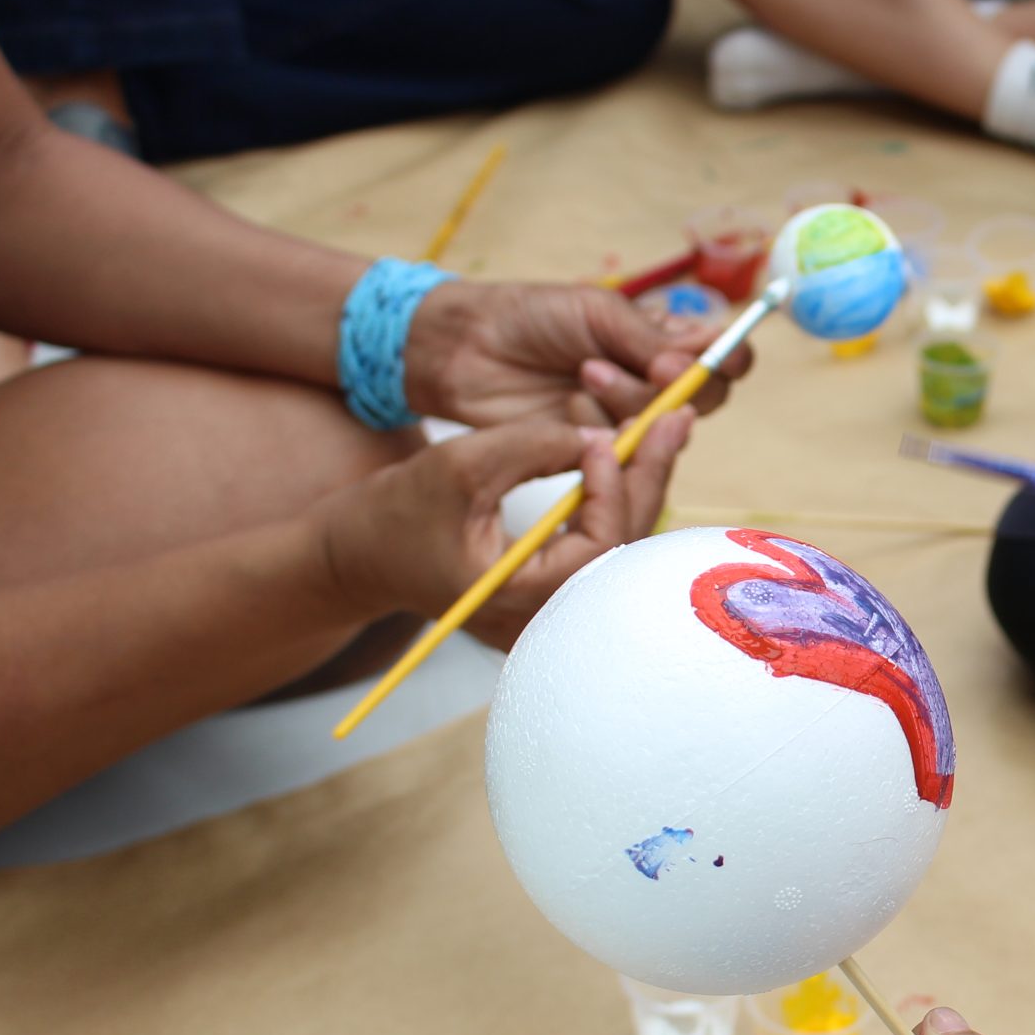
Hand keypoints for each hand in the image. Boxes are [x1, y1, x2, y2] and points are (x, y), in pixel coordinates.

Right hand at [313, 411, 691, 647]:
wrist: (358, 559)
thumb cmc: (393, 516)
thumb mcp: (458, 466)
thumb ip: (530, 447)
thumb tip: (600, 436)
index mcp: (521, 597)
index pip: (598, 544)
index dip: (612, 486)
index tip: (606, 437)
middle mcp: (547, 617)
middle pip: (623, 545)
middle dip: (648, 475)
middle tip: (677, 418)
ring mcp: (551, 612)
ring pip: (617, 544)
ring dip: (638, 483)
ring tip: (664, 428)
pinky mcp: (551, 594)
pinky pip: (600, 547)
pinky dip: (615, 500)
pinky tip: (630, 457)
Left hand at [401, 279, 744, 429]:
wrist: (465, 351)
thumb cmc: (530, 316)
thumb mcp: (596, 311)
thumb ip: (649, 339)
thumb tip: (693, 365)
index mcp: (665, 338)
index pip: (725, 357)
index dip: (725, 361)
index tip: (697, 359)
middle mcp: (656, 380)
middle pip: (703, 399)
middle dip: (668, 386)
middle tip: (634, 366)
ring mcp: (629, 417)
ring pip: (663, 427)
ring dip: (626, 401)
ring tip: (583, 374)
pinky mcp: (600, 449)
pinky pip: (625, 451)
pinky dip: (600, 428)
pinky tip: (568, 406)